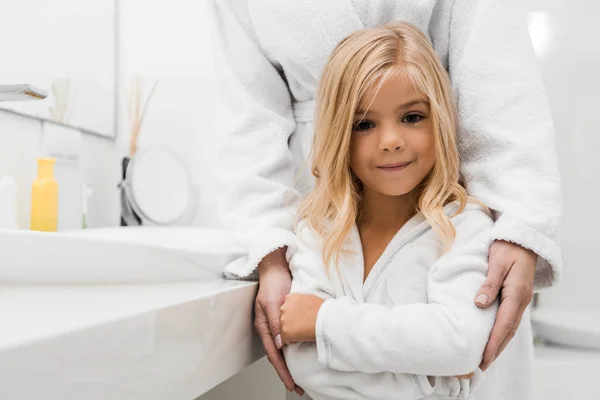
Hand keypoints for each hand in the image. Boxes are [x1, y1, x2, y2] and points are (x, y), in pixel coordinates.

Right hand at [255, 248, 303, 395]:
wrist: (278, 267)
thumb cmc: (273, 282)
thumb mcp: (273, 302)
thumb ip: (275, 322)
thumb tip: (279, 344)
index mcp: (264, 326)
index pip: (273, 354)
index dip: (282, 370)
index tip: (290, 383)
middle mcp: (270, 328)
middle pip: (277, 355)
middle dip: (286, 372)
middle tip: (297, 387)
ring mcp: (277, 324)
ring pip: (283, 349)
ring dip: (290, 363)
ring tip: (299, 377)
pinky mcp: (285, 319)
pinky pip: (289, 338)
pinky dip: (294, 349)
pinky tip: (301, 354)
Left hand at [280, 293, 324, 343]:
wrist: (325, 319)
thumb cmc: (322, 309)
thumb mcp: (310, 298)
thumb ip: (301, 302)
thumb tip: (301, 307)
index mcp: (290, 298)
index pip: (287, 308)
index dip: (294, 314)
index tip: (302, 317)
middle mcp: (284, 307)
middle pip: (284, 318)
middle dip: (291, 322)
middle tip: (303, 325)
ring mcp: (283, 320)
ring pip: (284, 329)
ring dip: (291, 331)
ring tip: (303, 331)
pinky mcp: (285, 332)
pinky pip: (286, 339)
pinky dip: (292, 340)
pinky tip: (302, 337)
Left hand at [475, 240, 536, 370]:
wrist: (522, 240)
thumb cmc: (507, 249)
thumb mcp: (496, 263)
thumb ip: (489, 284)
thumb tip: (479, 304)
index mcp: (516, 293)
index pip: (504, 323)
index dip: (494, 342)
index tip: (484, 356)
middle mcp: (521, 300)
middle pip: (508, 330)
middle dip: (496, 349)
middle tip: (481, 364)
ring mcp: (520, 300)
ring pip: (510, 327)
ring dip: (499, 343)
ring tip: (486, 358)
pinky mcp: (516, 298)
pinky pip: (509, 320)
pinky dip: (501, 332)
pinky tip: (493, 338)